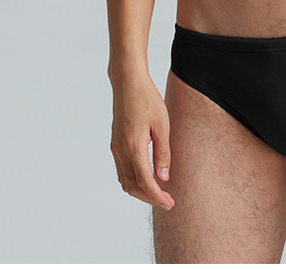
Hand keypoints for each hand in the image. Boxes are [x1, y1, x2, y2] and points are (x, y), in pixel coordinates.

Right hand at [110, 73, 174, 208]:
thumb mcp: (162, 124)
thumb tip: (164, 178)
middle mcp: (121, 150)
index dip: (157, 196)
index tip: (170, 203)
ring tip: (158, 193)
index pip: (144, 182)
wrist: (127, 82)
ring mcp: (115, 148)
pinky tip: (145, 179)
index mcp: (133, 146)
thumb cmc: (147, 99)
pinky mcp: (115, 144)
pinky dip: (133, 181)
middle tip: (167, 201)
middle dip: (150, 198)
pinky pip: (121, 171)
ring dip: (140, 192)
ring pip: (125, 181)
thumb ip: (163, 153)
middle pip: (133, 187)